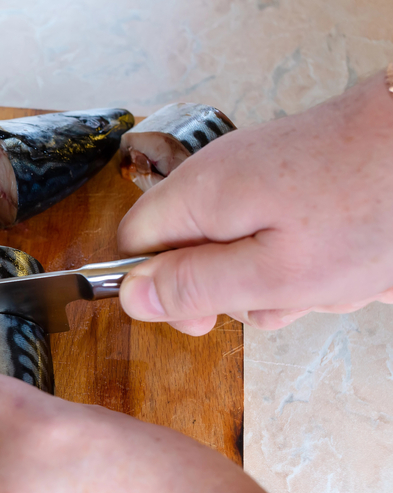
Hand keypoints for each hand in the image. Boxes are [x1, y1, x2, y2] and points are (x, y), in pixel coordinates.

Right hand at [117, 70, 392, 335]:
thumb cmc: (371, 208)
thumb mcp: (273, 274)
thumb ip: (195, 287)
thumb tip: (131, 298)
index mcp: (198, 196)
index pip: (132, 246)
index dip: (158, 289)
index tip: (203, 315)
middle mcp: (218, 175)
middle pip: (190, 249)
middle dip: (235, 288)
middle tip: (283, 297)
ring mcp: (257, 170)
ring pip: (240, 245)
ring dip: (281, 277)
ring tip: (331, 277)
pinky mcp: (291, 171)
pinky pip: (277, 228)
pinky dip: (307, 252)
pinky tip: (345, 256)